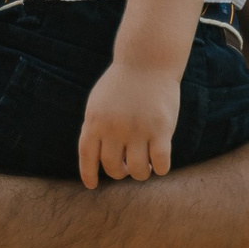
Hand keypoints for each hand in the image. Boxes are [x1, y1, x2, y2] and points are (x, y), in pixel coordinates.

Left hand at [77, 59, 179, 186]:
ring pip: (138, 171)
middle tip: (127, 167)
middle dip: (120, 172)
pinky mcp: (161, 129)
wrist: (147, 61)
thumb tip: (94, 158)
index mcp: (95, 122)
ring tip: (144, 166)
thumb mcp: (98, 103)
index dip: (89, 175)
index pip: (87, 157)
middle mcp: (114, 128)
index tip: (92, 186)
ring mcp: (138, 130)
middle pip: (113, 168)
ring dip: (140, 173)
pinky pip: (161, 163)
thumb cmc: (122, 84)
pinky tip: (160, 164)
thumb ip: (94, 128)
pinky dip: (160, 169)